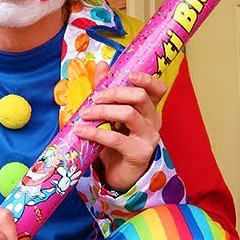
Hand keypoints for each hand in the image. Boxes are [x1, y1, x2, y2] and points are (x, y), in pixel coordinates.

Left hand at [74, 72, 165, 190]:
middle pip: (140, 97)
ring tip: (85, 114)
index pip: (158, 89)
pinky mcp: (139, 153)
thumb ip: (107, 90)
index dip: (147, 79)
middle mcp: (154, 121)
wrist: (120, 174)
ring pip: (129, 114)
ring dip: (103, 111)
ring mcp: (149, 137)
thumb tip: (102, 65)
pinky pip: (116, 138)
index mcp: (149, 109)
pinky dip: (95, 132)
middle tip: (94, 98)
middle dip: (114, 93)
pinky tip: (81, 130)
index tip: (128, 75)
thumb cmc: (117, 142)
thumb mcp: (111, 114)